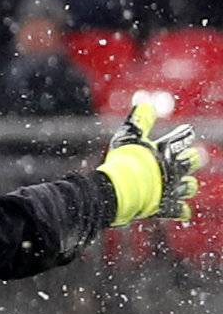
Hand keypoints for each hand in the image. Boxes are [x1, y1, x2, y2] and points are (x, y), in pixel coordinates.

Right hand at [98, 97, 204, 224]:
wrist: (119, 190)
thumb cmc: (123, 162)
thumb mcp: (127, 137)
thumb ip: (138, 121)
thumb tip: (145, 102)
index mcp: (165, 151)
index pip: (182, 138)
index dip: (185, 133)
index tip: (187, 131)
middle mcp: (173, 169)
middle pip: (192, 161)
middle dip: (193, 158)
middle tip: (194, 156)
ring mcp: (171, 189)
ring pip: (190, 186)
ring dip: (188, 184)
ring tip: (186, 183)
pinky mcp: (165, 206)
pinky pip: (179, 210)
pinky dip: (181, 209)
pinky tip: (183, 209)